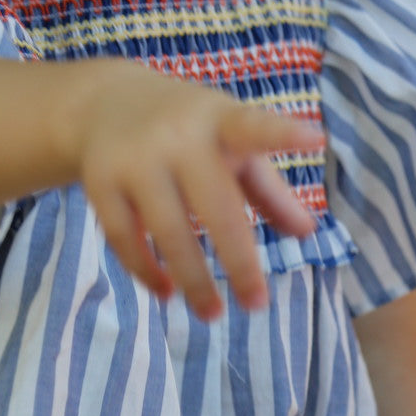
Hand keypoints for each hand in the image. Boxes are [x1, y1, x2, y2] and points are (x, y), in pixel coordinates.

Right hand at [75, 65, 323, 319]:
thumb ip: (267, 187)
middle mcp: (176, 135)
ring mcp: (135, 158)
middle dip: (238, 259)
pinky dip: (145, 271)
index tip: (315, 138)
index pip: (252, 126)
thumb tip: (307, 233)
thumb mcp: (229, 142)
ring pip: (168, 229)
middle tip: (256, 304)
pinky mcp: (101, 182)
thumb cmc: (188, 129)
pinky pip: (124, 237)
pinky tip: (167, 292)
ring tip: (211, 313)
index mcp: (219, 120)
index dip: (282, 134)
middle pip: (214, 204)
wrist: (106, 102)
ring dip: (192, 278)